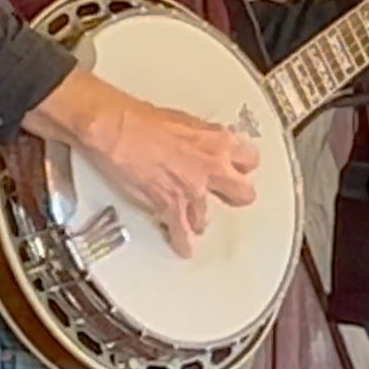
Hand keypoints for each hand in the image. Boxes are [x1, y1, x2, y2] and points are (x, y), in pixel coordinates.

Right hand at [24, 67, 257, 257]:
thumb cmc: (143, 119)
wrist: (118, 129)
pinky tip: (184, 248)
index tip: (240, 170)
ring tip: (199, 224)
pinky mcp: (170, 204)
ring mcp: (193, 189)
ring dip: (202, 219)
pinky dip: (182, 242)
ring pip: (209, 215)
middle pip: (243, 193)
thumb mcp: (186, 121)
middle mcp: (213, 167)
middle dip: (236, 196)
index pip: (250, 160)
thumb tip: (204, 147)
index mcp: (219, 141)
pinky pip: (181, 230)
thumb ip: (203, 139)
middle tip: (230, 197)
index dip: (243, 167)